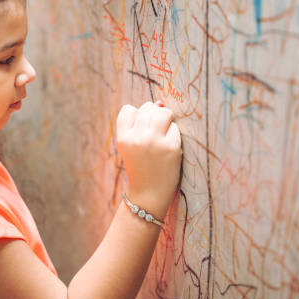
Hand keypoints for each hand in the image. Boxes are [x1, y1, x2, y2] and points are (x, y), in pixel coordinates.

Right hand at [115, 100, 181, 215]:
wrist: (148, 195)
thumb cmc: (140, 168)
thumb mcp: (130, 146)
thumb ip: (139, 125)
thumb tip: (159, 103)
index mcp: (123, 137)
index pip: (129, 109)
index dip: (137, 115)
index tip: (141, 129)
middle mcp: (137, 137)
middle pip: (148, 108)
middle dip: (154, 115)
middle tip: (156, 132)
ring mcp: (155, 141)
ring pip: (163, 113)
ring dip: (166, 119)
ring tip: (164, 133)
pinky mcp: (171, 147)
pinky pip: (175, 128)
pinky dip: (174, 134)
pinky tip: (170, 146)